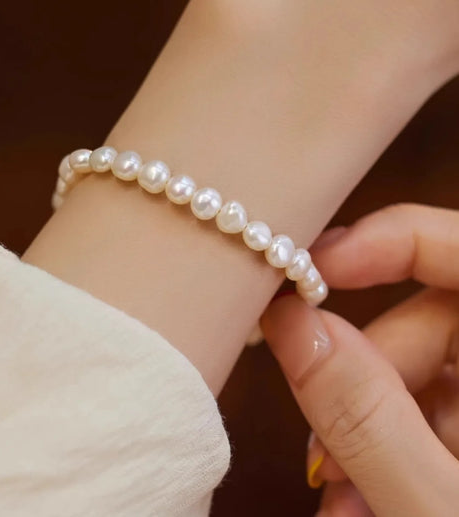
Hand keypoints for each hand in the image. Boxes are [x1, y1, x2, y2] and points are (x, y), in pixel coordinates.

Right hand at [260, 204, 458, 515]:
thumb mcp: (440, 511)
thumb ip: (365, 417)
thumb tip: (291, 324)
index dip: (388, 242)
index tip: (310, 271)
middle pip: (433, 316)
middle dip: (362, 376)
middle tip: (321, 453)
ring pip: (423, 367)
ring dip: (367, 424)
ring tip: (342, 500)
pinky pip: (432, 405)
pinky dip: (390, 444)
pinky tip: (367, 496)